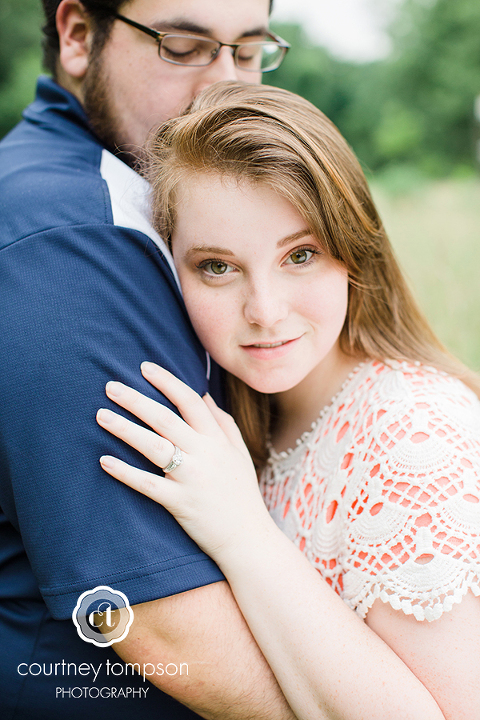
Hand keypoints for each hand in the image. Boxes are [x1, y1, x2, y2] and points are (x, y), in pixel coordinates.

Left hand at [96, 362, 272, 561]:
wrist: (248, 538)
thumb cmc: (241, 493)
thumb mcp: (239, 452)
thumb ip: (222, 422)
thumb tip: (203, 394)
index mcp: (218, 439)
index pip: (190, 401)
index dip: (167, 381)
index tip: (144, 367)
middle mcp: (205, 455)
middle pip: (166, 419)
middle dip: (137, 400)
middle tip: (110, 386)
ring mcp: (192, 479)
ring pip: (154, 447)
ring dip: (126, 429)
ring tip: (101, 415)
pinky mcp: (180, 503)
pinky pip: (148, 485)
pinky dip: (125, 472)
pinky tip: (104, 460)